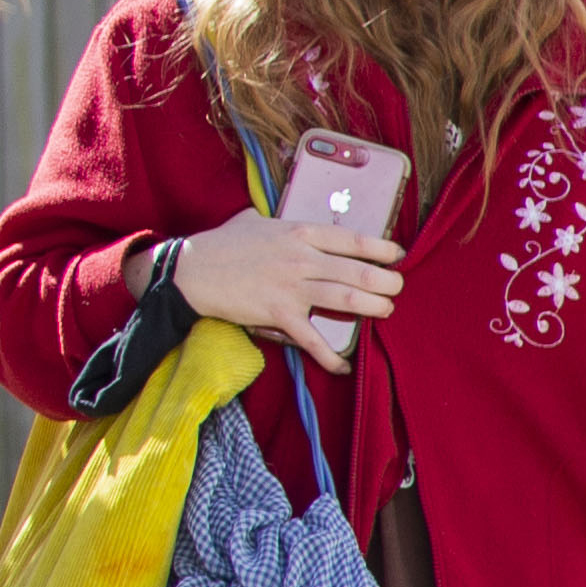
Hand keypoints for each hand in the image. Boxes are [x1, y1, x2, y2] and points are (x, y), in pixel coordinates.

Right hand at [161, 211, 402, 346]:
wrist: (190, 271)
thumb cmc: (220, 244)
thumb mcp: (254, 221)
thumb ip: (278, 222)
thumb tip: (287, 222)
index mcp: (299, 233)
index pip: (352, 240)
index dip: (381, 249)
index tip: (395, 255)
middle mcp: (301, 259)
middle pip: (359, 272)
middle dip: (386, 283)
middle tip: (395, 289)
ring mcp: (291, 288)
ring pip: (347, 300)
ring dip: (374, 308)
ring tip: (384, 310)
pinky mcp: (278, 314)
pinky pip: (312, 339)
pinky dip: (330, 356)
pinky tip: (343, 366)